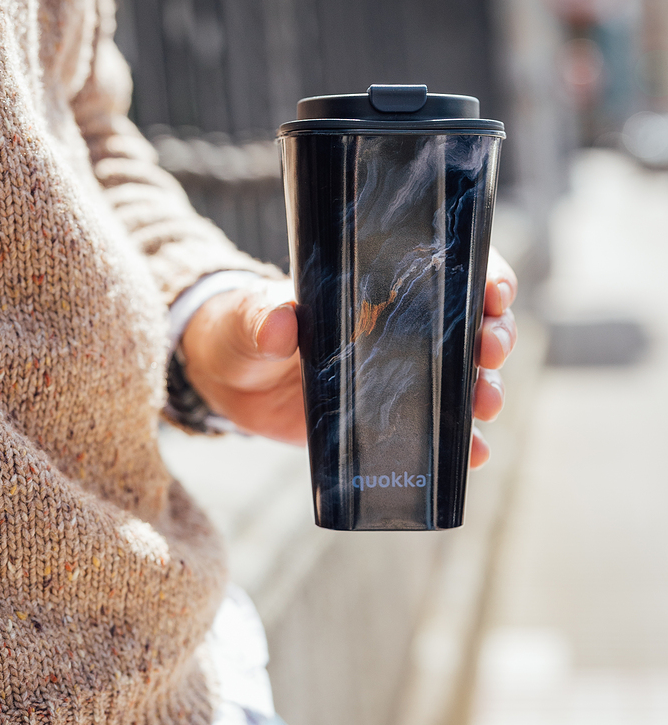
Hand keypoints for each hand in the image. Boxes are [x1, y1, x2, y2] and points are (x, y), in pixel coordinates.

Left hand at [181, 249, 517, 464]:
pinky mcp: (386, 419)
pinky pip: (436, 432)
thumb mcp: (249, 316)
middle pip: (468, 324)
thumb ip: (264, 317)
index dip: (483, 274)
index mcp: (374, 288)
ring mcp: (397, 376)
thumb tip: (282, 326)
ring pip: (462, 378)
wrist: (229, 381)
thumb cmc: (243, 329)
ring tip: (487, 404)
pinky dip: (460, 444)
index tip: (496, 290)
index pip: (446, 269)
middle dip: (493, 333)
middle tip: (490, 348)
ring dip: (485, 389)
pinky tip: (473, 455)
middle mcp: (398, 329)